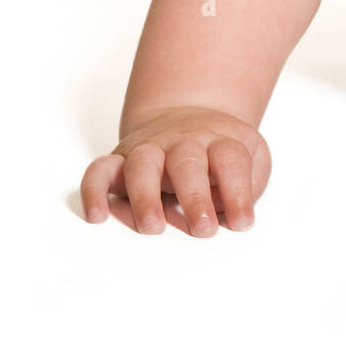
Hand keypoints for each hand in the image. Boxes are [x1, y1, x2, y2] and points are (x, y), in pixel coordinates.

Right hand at [80, 106, 271, 236]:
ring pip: (142, 164)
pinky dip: (94, 190)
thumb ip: (249, 184)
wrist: (191, 116)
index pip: (231, 160)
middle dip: (194, 197)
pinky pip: (100, 170)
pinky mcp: (121, 160)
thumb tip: (233, 215)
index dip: (238, 191)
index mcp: (219, 141)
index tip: (243, 222)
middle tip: (203, 228)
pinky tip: (98, 215)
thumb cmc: (222, 152)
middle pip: (187, 162)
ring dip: (145, 196)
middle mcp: (183, 142)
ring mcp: (150, 148)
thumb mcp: (252, 158)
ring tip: (153, 227)